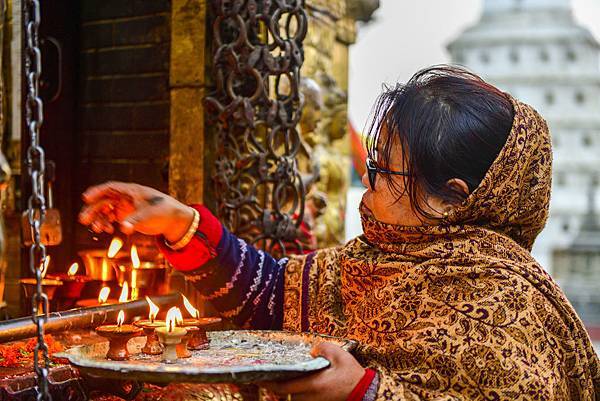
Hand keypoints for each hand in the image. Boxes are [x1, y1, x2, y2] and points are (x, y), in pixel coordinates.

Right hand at [78, 181, 194, 242]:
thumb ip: (135, 220)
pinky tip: (106, 230)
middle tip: (84, 220)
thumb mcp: (149, 215)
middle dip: (93, 209)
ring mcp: (125, 206)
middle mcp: (126, 197)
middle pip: (104, 200)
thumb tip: (124, 227)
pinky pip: (110, 218)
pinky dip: (106, 223)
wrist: (173, 220)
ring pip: (105, 210)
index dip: (97, 191)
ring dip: (98, 218)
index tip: (86, 198)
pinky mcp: (126, 216)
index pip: (110, 187)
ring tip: (97, 229)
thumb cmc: (164, 211)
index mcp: (131, 190)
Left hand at [261, 342, 364, 400]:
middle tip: (269, 372)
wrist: (365, 393)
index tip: (257, 378)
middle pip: (286, 392)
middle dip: (278, 382)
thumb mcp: (340, 355)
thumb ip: (323, 348)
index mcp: (312, 385)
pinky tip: (301, 378)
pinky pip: (303, 396)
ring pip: (294, 395)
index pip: (282, 388)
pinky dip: (299, 388)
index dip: (268, 383)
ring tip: (285, 372)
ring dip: (290, 385)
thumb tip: (313, 349)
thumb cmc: (352, 376)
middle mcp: (310, 397)